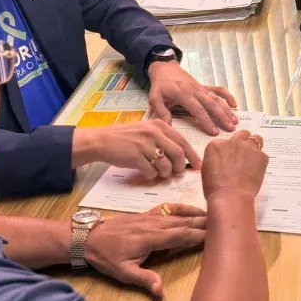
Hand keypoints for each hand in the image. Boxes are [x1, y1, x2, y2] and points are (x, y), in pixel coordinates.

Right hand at [74, 119, 200, 177]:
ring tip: (159, 173)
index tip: (198, 165)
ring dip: (165, 173)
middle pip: (178, 154)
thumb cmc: (125, 137)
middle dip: (180, 167)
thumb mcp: (146, 130)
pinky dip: (151, 175)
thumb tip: (181, 155)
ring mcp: (145, 145)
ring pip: (166, 165)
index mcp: (159, 125)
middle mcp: (154, 133)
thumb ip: (163, 138)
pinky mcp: (135, 157)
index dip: (192, 155)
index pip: (182, 141)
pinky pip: (151, 172)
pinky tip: (146, 172)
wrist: (102, 140)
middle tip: (176, 172)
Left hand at [85, 204, 205, 300]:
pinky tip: (191, 209)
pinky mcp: (146, 214)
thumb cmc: (106, 257)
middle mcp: (154, 224)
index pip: (181, 235)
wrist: (88, 238)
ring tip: (214, 214)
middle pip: (184, 222)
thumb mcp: (123, 273)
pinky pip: (168, 209)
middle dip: (204, 222)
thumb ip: (144, 280)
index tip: (217, 236)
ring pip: (178, 214)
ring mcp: (150, 217)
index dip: (199, 235)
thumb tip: (161, 292)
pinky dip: (182, 208)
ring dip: (196, 214)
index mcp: (152, 238)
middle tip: (224, 222)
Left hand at [148, 60, 237, 134]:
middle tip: (230, 128)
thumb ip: (161, 112)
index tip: (214, 132)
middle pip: (212, 104)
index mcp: (183, 94)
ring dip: (227, 109)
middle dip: (222, 116)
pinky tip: (234, 104)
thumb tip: (168, 126)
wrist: (164, 67)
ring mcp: (201, 88)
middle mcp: (195, 90)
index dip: (207, 121)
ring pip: (217, 98)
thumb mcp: (155, 98)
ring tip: (235, 120)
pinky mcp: (203, 86)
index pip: (198, 110)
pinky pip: (217, 89)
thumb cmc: (160, 85)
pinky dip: (227, 95)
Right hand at [201, 130, 267, 202]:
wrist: (230, 196)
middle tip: (243, 156)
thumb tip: (222, 160)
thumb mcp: (207, 170)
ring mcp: (248, 148)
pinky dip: (260, 162)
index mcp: (216, 145)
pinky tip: (256, 172)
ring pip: (255, 139)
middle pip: (241, 135)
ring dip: (254, 147)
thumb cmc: (214, 188)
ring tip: (253, 160)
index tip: (228, 160)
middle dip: (242, 143)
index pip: (224, 142)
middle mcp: (232, 142)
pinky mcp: (261, 156)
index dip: (228, 151)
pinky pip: (262, 155)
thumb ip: (215, 159)